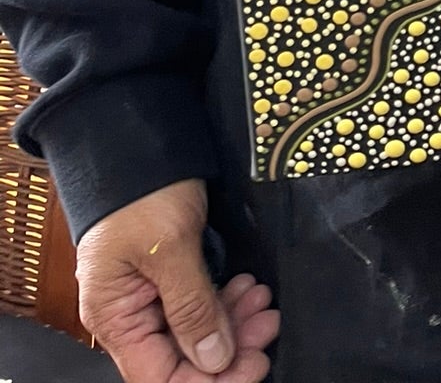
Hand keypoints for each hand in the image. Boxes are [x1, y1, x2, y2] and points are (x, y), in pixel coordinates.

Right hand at [75, 179, 279, 382]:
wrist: (140, 138)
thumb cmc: (143, 189)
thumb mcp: (171, 248)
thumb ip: (192, 308)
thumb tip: (214, 360)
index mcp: (116, 318)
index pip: (161, 379)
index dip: (208, 380)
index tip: (252, 363)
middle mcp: (130, 314)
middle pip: (182, 358)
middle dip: (229, 347)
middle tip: (267, 323)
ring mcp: (150, 294)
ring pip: (196, 331)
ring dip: (233, 321)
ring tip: (262, 299)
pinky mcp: (171, 273)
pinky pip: (200, 303)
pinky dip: (226, 299)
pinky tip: (249, 286)